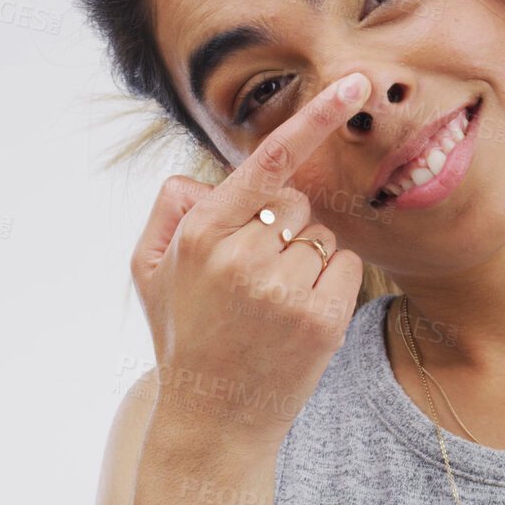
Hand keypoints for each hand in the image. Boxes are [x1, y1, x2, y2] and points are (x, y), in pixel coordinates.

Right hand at [129, 72, 372, 451]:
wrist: (213, 420)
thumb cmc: (183, 334)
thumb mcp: (149, 270)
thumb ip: (170, 211)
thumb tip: (203, 179)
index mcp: (202, 233)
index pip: (268, 160)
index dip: (315, 116)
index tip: (355, 83)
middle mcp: (244, 256)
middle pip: (297, 202)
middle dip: (282, 227)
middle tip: (251, 277)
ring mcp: (285, 291)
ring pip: (322, 236)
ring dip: (303, 260)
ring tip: (269, 305)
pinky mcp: (322, 320)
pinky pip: (344, 266)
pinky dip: (328, 282)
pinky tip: (296, 317)